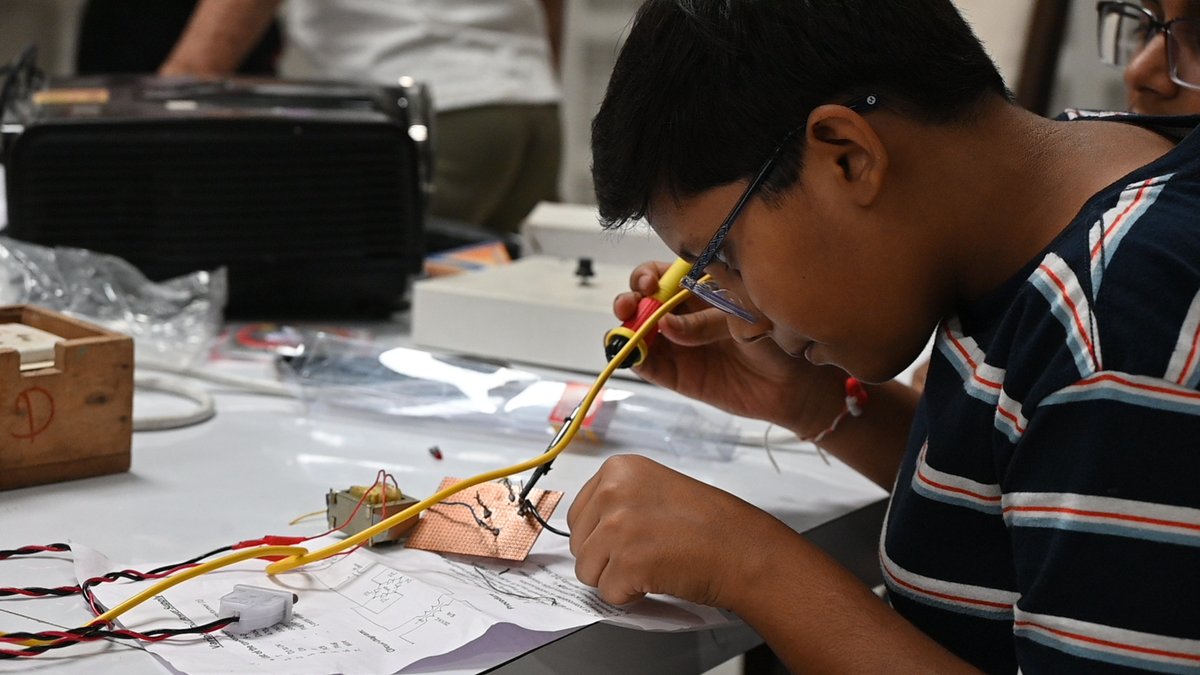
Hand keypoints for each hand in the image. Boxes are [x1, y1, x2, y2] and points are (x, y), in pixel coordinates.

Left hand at [568, 454, 784, 605]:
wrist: (743, 549)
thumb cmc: (710, 524)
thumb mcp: (656, 489)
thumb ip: (619, 501)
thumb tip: (590, 529)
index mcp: (619, 469)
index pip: (578, 514)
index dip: (601, 536)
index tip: (630, 538)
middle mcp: (612, 492)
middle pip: (579, 544)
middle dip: (606, 558)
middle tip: (646, 552)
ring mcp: (616, 527)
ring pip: (587, 572)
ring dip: (617, 578)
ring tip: (653, 564)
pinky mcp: (625, 562)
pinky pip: (608, 594)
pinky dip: (631, 596)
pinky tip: (658, 578)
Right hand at [617, 261, 845, 431]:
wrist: (795, 383)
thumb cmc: (777, 338)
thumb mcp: (745, 316)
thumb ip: (706, 320)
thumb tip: (667, 325)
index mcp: (700, 290)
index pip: (663, 275)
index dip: (648, 276)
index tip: (648, 284)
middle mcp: (683, 314)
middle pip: (643, 301)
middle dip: (630, 299)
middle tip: (631, 305)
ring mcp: (678, 345)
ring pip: (640, 332)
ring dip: (625, 328)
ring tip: (628, 331)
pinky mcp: (678, 375)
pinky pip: (649, 366)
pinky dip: (634, 359)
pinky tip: (632, 353)